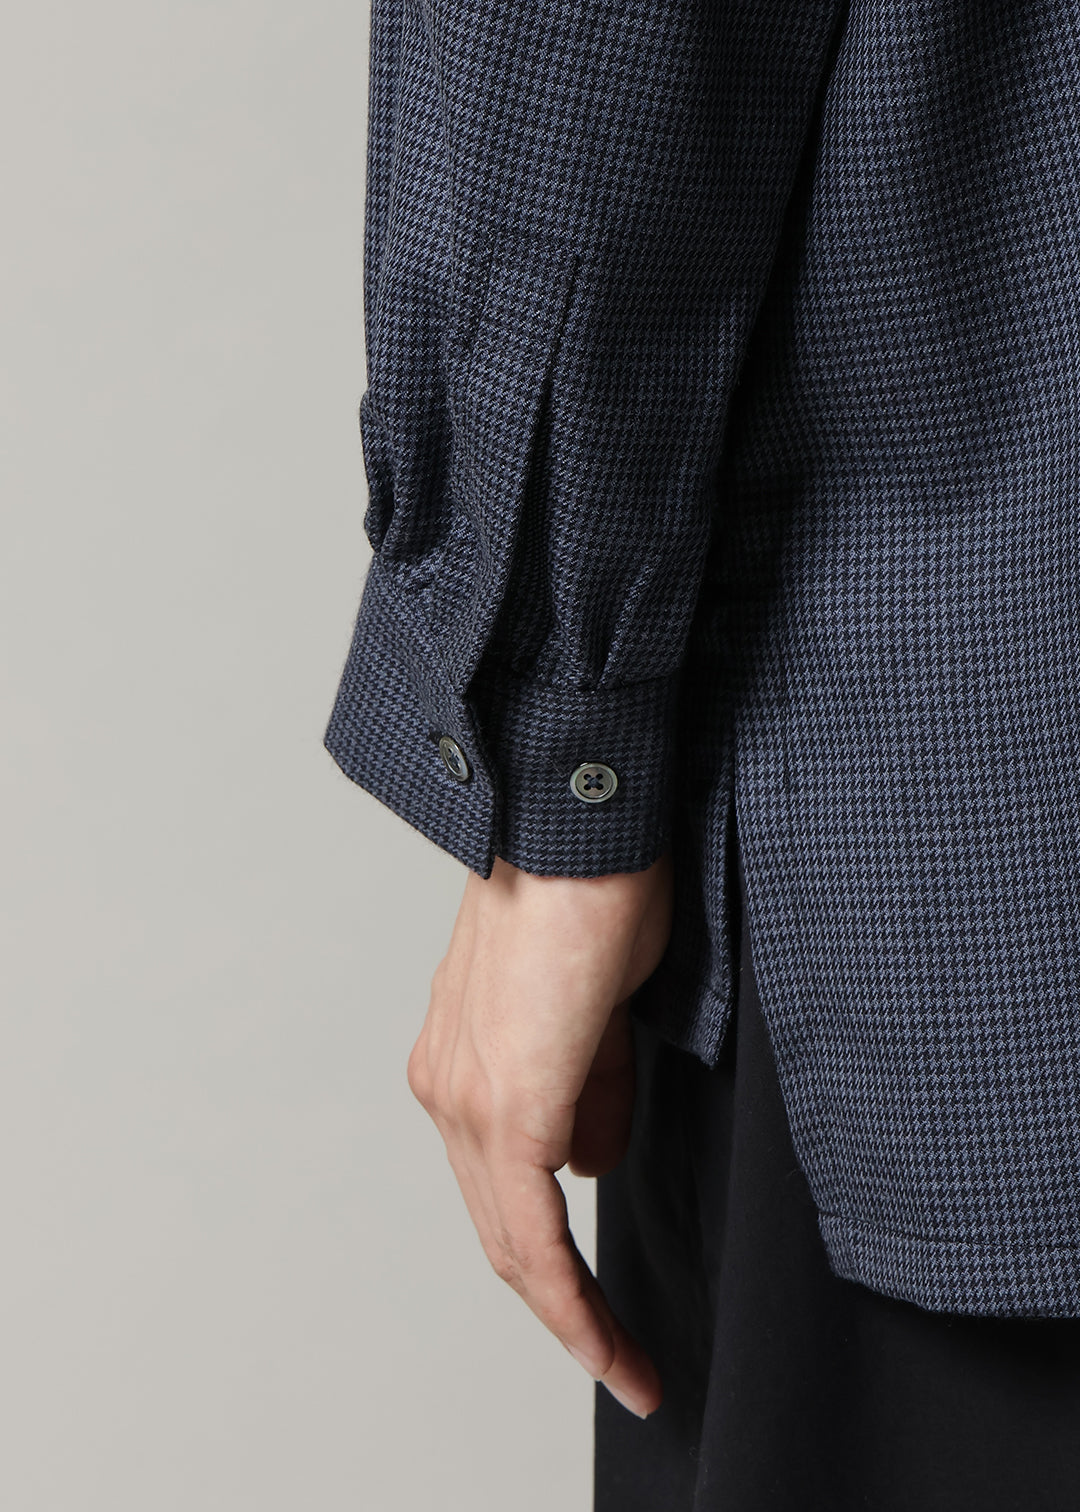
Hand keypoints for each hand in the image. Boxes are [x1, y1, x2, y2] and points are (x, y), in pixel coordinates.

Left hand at [406, 850, 673, 1418]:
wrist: (578, 823)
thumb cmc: (598, 889)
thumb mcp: (601, 1007)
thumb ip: (590, 1088)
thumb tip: (589, 1158)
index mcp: (465, 1058)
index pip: (500, 1188)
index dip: (550, 1268)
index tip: (603, 1324)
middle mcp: (448, 1083)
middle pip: (500, 1227)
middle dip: (562, 1305)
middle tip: (625, 1360)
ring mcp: (464, 1093)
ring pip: (513, 1236)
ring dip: (572, 1306)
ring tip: (628, 1358)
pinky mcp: (503, 1103)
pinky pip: (531, 1226)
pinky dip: (567, 1292)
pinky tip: (605, 1339)